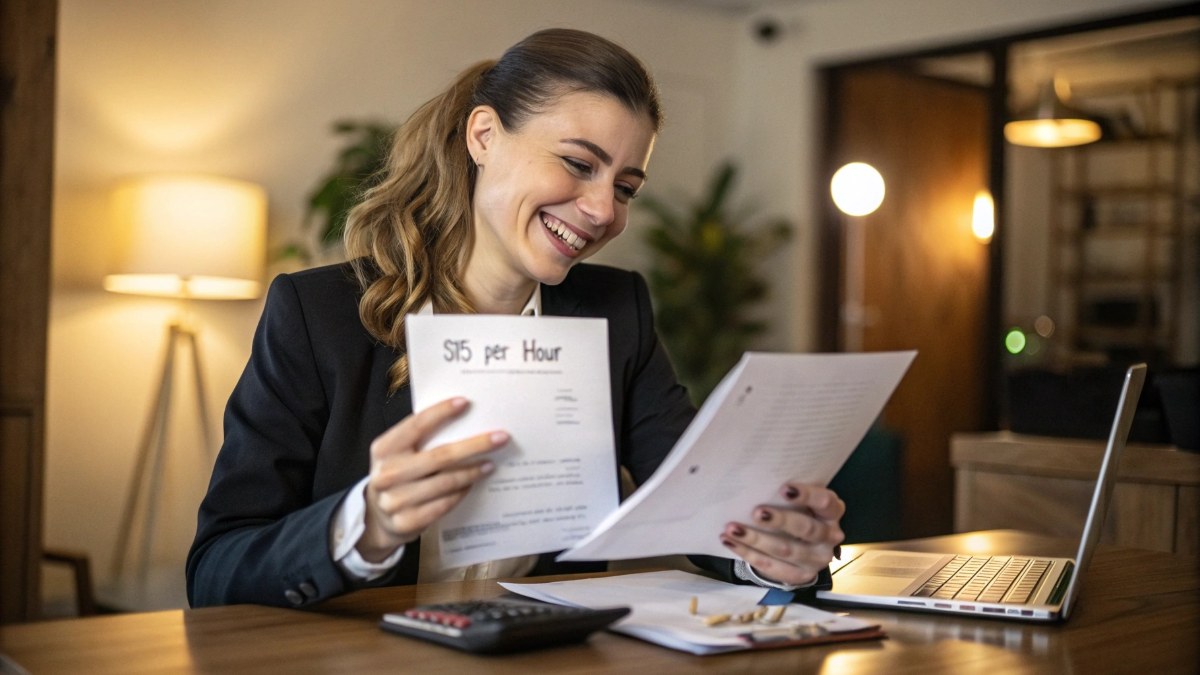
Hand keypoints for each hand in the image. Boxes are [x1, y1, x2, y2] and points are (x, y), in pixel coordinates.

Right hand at [357, 397, 506, 561]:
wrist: (378, 517)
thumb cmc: (397, 475)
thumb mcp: (398, 454)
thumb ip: (420, 439)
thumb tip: (463, 419)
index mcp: (384, 449)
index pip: (416, 425)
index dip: (441, 412)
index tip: (465, 402)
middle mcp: (387, 473)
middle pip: (440, 456)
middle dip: (475, 445)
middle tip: (501, 437)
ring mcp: (395, 500)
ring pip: (446, 482)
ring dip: (472, 472)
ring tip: (490, 464)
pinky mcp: (407, 521)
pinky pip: (444, 503)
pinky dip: (462, 492)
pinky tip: (472, 483)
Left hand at [720, 483, 844, 586]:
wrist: (803, 543)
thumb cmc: (797, 510)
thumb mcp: (801, 500)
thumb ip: (789, 493)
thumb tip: (757, 481)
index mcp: (833, 511)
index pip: (825, 502)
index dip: (806, 495)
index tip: (783, 488)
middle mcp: (830, 536)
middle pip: (806, 529)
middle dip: (779, 520)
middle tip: (756, 512)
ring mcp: (817, 560)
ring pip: (785, 550)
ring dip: (755, 539)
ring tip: (732, 529)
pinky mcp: (801, 575)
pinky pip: (772, 567)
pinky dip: (748, 554)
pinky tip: (730, 542)